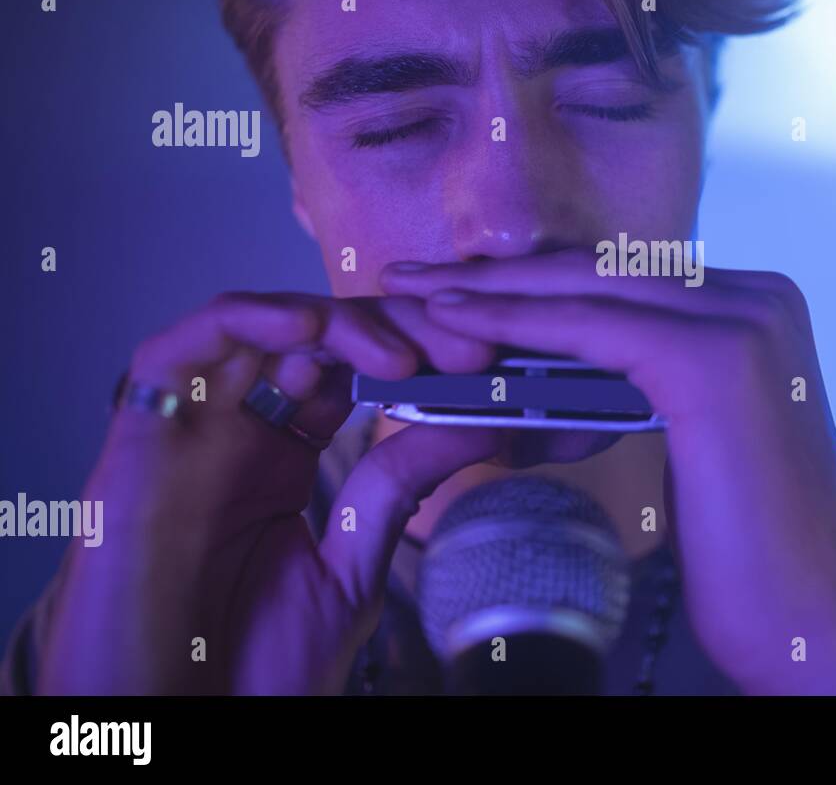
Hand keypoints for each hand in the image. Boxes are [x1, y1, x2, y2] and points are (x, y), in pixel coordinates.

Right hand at [38, 292, 496, 693]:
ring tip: (404, 352)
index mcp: (285, 457)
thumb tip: (474, 423)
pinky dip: (246, 318)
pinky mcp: (142, 430)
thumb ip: (398, 488)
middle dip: (398, 330)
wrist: (181, 721)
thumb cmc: (248, 668)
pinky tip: (308, 326)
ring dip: (338, 320)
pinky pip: (183, 346)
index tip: (487, 361)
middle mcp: (239, 430)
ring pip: (262, 326)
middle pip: (318, 339)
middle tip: (467, 347)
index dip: (418, 352)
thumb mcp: (351, 567)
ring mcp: (193, 426)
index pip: (353, 370)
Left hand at [381, 250, 835, 694]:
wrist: (811, 625)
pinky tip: (453, 322)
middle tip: (418, 276)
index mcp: (760, 311)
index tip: (465, 286)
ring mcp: (744, 322)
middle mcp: (761, 298)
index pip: (624, 280)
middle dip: (499, 273)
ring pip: (585, 289)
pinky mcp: (713, 359)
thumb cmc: (752, 552)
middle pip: (600, 272)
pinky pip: (586, 327)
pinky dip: (512, 321)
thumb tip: (569, 374)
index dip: (536, 279)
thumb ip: (652, 387)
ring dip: (489, 289)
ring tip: (414, 291)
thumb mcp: (698, 442)